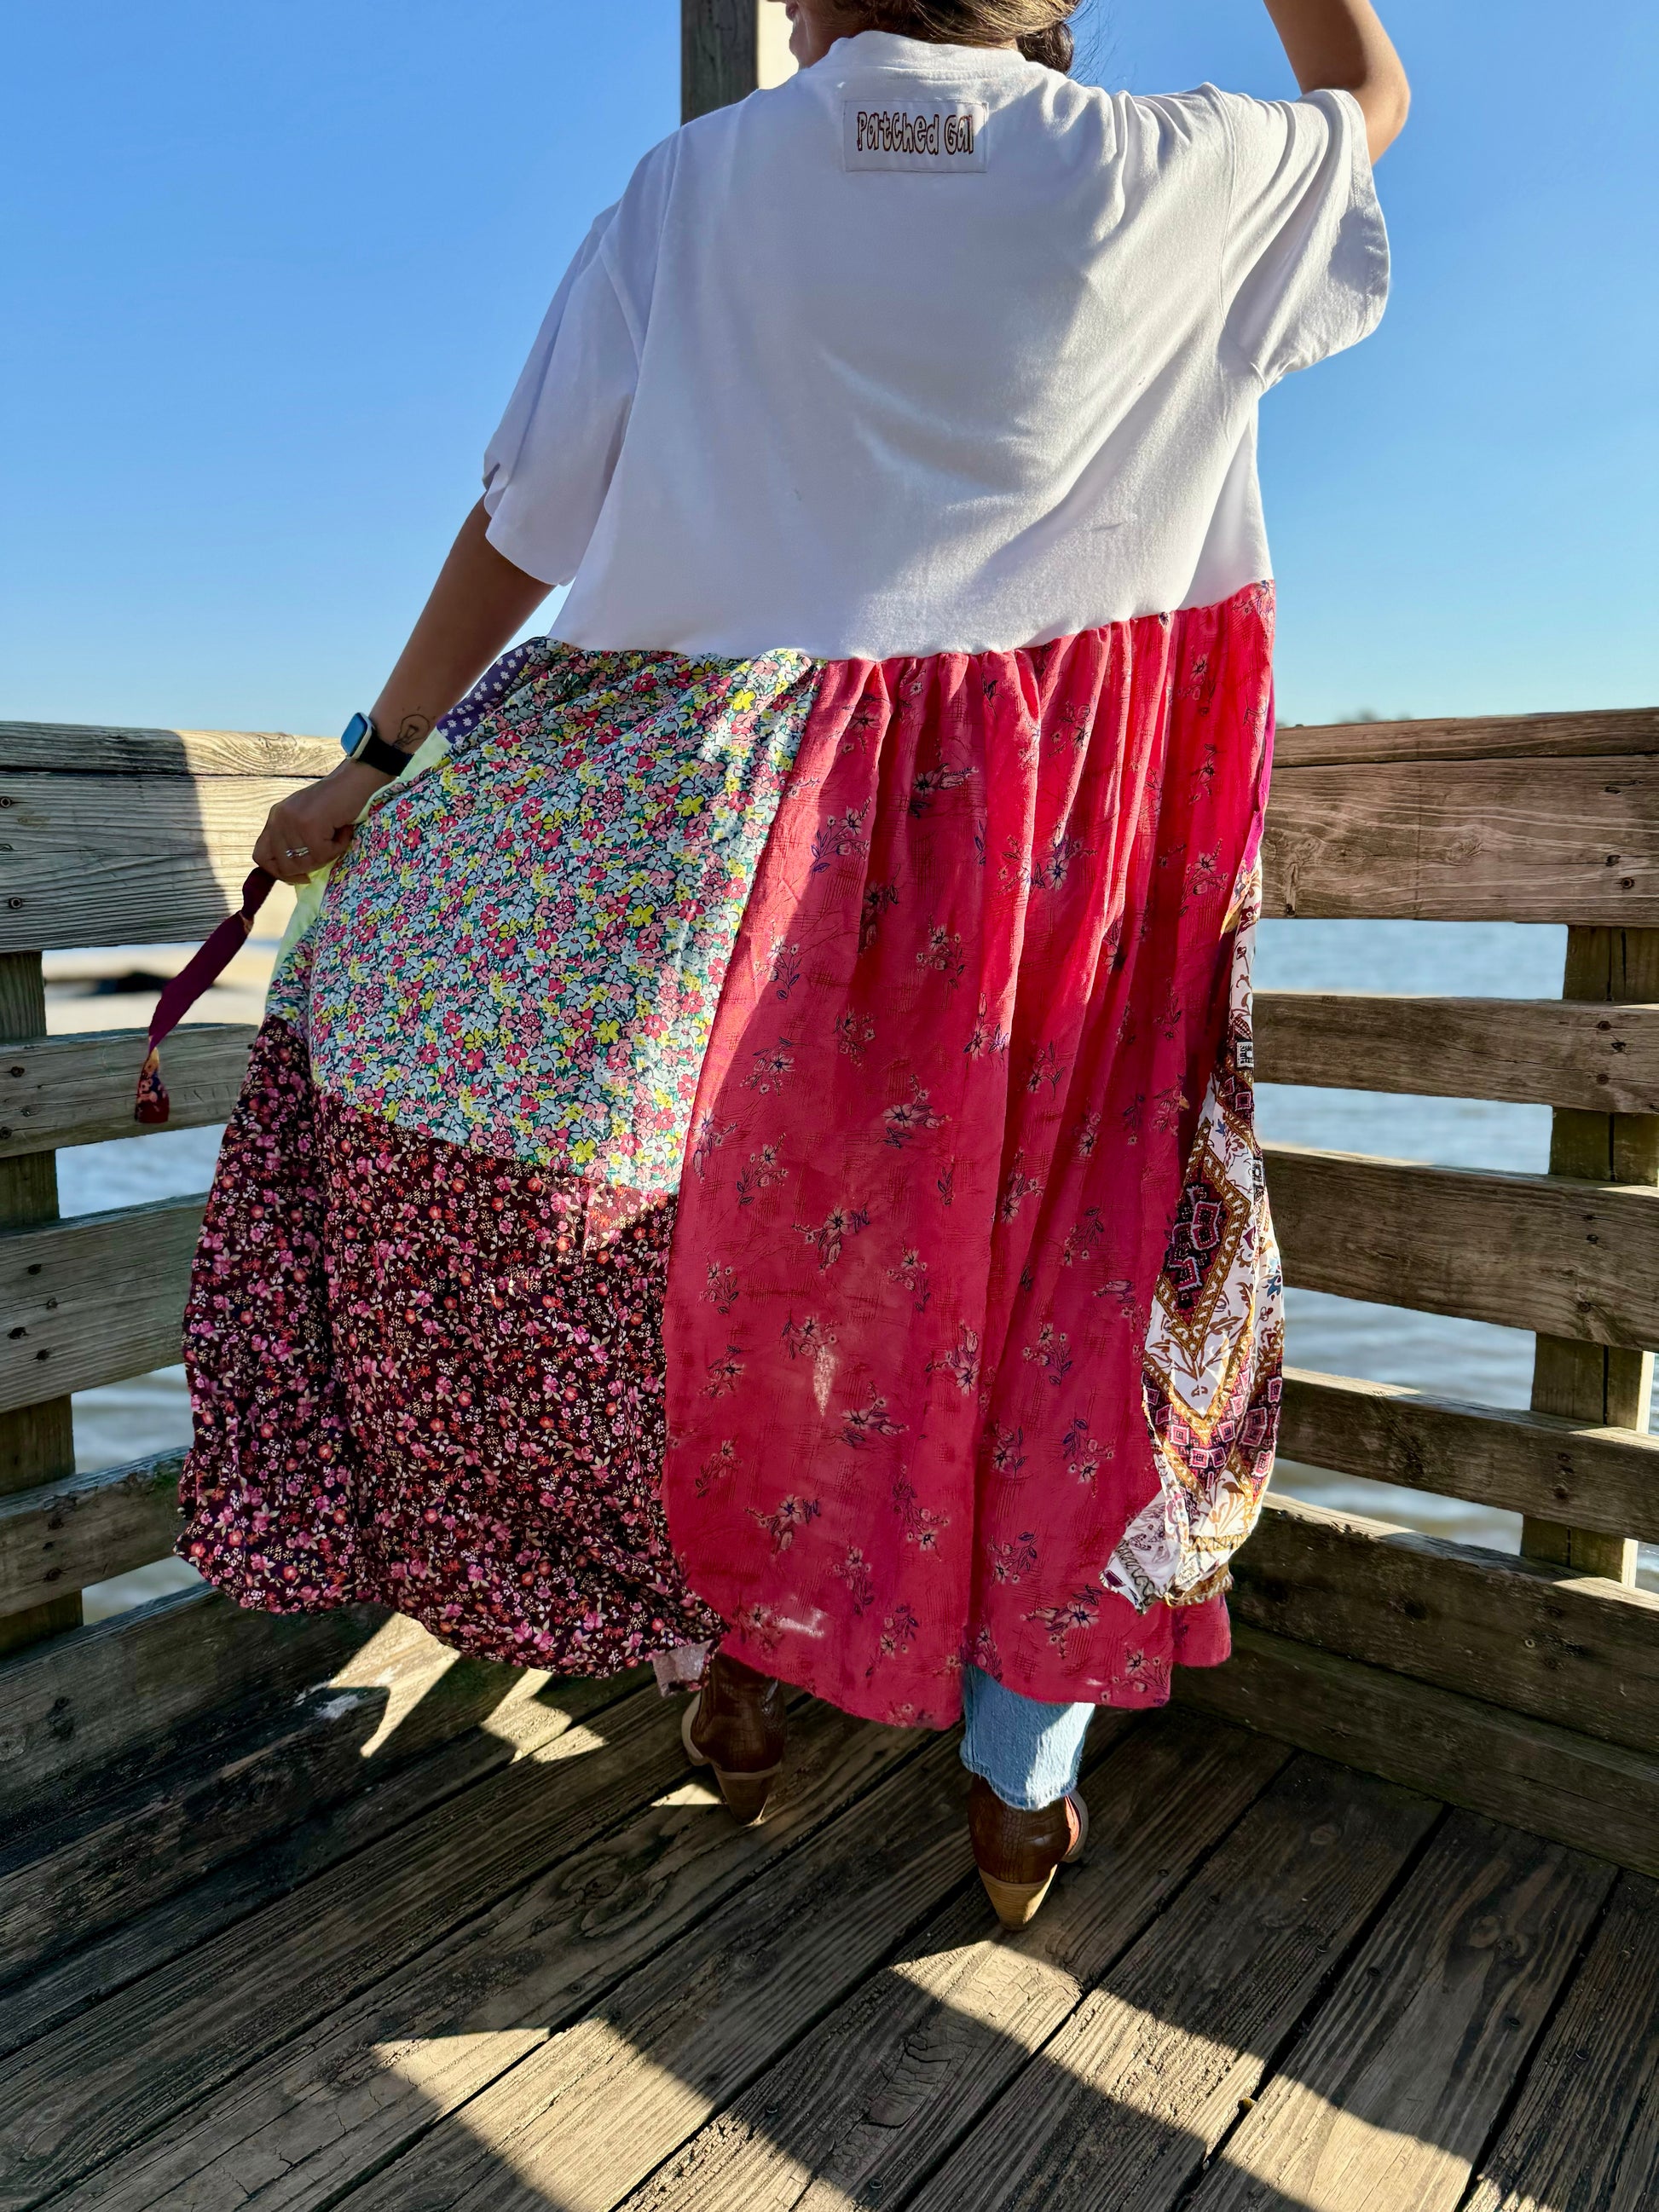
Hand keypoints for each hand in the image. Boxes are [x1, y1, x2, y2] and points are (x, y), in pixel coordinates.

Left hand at [253, 761, 391, 883]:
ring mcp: (292, 823)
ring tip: (337, 836)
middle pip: (283, 865)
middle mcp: (278, 819)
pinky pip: (323, 854)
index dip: (278, 872)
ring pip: (305, 862)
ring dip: (327, 855)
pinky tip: (344, 831)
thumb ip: (294, 840)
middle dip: (307, 868)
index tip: (300, 875)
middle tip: (326, 854)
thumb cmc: (335, 801)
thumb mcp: (305, 819)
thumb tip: (293, 873)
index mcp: (275, 818)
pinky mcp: (309, 826)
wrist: (354, 781)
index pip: (261, 855)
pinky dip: (338, 847)